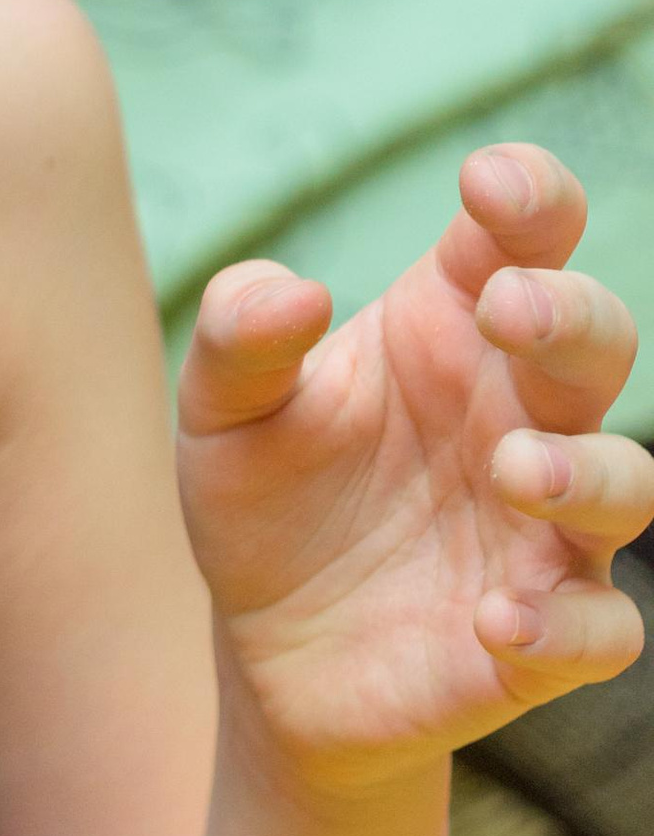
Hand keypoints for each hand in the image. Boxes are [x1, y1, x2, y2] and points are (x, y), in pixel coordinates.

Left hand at [179, 144, 649, 794]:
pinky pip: (599, 628)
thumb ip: (240, 338)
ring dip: (583, 471)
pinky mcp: (546, 636)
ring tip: (515, 469)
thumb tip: (294, 292)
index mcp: (450, 329)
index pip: (522, 238)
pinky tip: (497, 619)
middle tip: (510, 311)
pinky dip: (563, 624)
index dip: (531, 197)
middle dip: (570, 317)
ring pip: (624, 482)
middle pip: (595, 341)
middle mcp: (517, 414)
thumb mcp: (223, 413)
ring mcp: (544, 527)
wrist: (264, 652)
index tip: (487, 183)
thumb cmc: (267, 501)